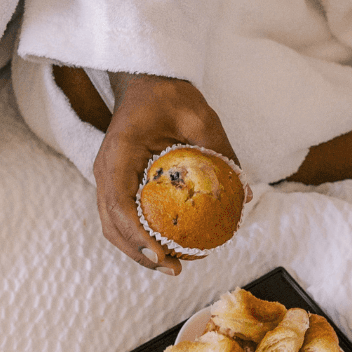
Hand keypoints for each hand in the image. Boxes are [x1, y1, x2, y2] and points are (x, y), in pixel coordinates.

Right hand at [84, 70, 237, 274]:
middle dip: (139, 254)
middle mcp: (105, 169)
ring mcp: (107, 177)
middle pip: (112, 224)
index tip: (162, 255)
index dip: (136, 236)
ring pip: (113, 225)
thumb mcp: (202, 117)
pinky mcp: (116, 181)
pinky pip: (121, 216)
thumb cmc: (172, 95)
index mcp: (119, 153)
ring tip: (172, 266)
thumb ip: (222, 152)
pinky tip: (168, 247)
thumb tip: (246, 195)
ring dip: (137, 251)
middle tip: (174, 270)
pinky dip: (139, 237)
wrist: (147, 81)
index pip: (118, 204)